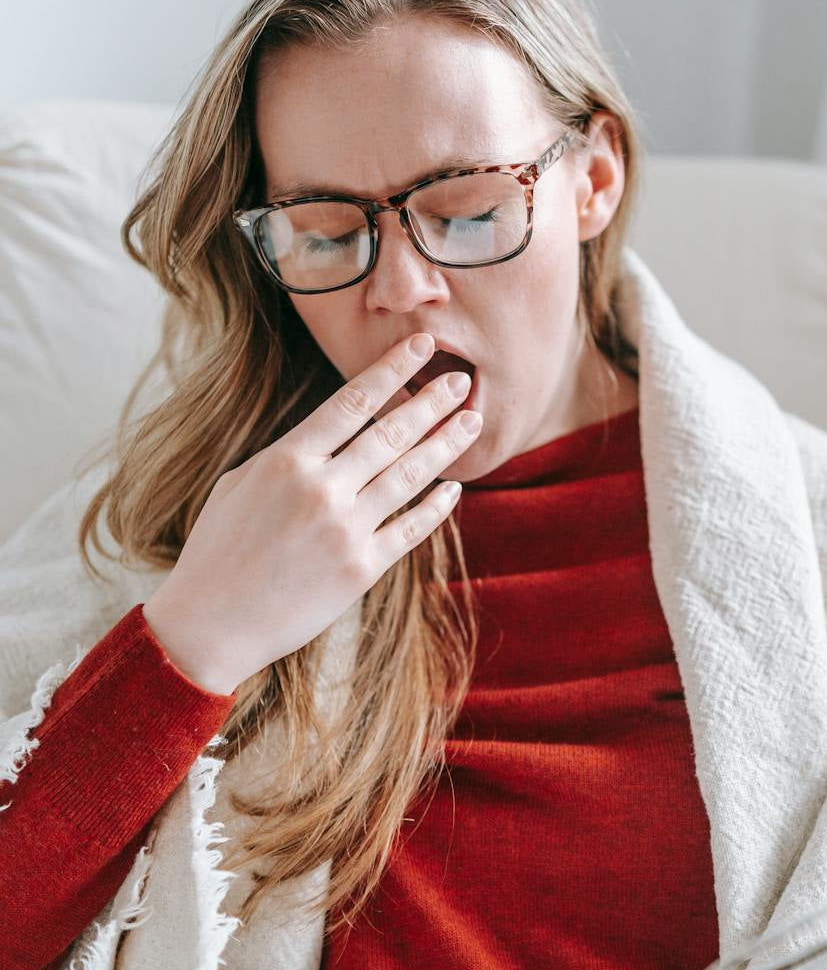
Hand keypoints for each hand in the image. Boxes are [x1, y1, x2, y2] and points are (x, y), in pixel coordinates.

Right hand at [142, 332, 480, 695]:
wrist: (211, 624)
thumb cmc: (218, 552)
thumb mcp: (240, 485)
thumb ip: (289, 457)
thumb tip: (328, 437)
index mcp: (287, 460)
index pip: (352, 402)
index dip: (392, 370)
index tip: (422, 346)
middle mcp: (321, 488)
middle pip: (391, 433)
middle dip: (432, 402)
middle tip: (464, 381)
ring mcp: (345, 529)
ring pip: (409, 475)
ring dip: (446, 444)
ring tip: (472, 421)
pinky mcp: (362, 568)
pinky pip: (411, 528)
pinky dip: (436, 506)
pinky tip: (453, 486)